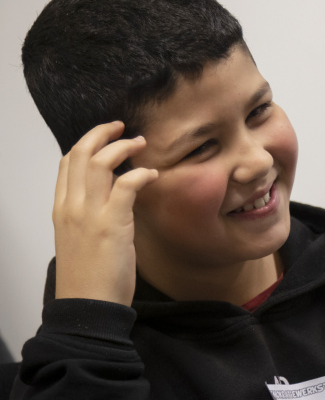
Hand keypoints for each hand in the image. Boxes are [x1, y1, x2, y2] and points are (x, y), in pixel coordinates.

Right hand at [52, 121, 157, 305]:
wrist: (89, 306)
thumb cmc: (90, 276)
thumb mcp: (81, 238)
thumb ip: (91, 214)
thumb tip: (113, 196)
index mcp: (62, 209)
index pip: (67, 163)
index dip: (87, 143)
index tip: (107, 136)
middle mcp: (71, 206)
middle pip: (81, 153)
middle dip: (102, 133)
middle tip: (123, 127)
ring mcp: (89, 214)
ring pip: (101, 162)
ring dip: (123, 147)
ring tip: (141, 144)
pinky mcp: (111, 224)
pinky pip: (125, 184)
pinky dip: (141, 173)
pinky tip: (152, 174)